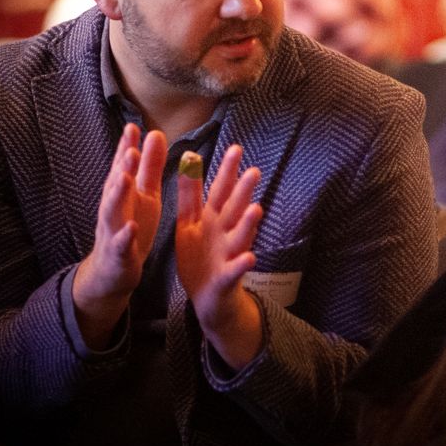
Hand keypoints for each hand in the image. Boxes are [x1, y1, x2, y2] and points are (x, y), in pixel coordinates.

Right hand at [72, 124, 165, 347]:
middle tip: (132, 148)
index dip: (126, 147)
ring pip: (111, 212)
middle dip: (122, 166)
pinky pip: (120, 246)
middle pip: (115, 185)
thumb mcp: (145, 195)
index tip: (133, 126)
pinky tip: (131, 227)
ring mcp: (112, 232)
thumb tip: (155, 133)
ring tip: (125, 178)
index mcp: (122, 194)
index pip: (122, 167)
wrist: (112, 273)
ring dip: (117, 195)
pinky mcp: (118, 255)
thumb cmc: (131, 227)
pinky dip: (125, 237)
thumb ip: (149, 166)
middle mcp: (113, 209)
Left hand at [176, 143, 264, 368]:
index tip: (236, 149)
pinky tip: (249, 258)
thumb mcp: (190, 222)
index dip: (227, 172)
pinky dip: (241, 265)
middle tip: (253, 171)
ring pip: (239, 237)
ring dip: (247, 224)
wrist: (207, 297)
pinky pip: (234, 271)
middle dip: (243, 192)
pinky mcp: (227, 277)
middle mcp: (225, 233)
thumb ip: (190, 193)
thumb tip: (190, 158)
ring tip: (256, 209)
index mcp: (212, 218)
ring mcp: (229, 254)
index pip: (221, 191)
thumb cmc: (200, 256)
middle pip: (234, 209)